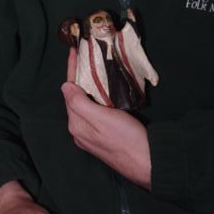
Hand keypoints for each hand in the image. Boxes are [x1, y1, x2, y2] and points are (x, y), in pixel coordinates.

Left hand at [62, 49, 150, 188]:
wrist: (148, 163)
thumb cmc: (125, 138)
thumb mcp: (101, 118)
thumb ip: (80, 103)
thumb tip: (64, 86)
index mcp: (77, 124)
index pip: (69, 90)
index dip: (71, 69)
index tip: (73, 50)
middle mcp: (80, 130)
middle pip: (75, 97)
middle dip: (77, 77)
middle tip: (83, 56)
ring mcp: (91, 135)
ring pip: (84, 105)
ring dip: (86, 87)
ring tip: (92, 69)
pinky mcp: (104, 137)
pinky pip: (94, 112)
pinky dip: (95, 98)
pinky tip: (102, 91)